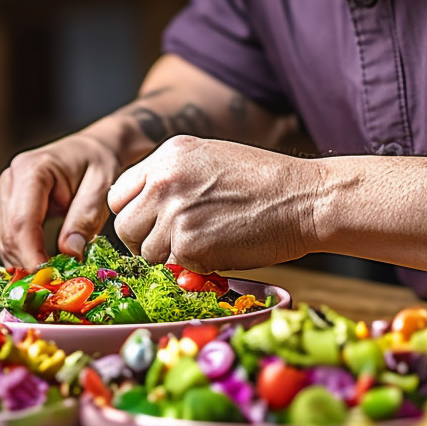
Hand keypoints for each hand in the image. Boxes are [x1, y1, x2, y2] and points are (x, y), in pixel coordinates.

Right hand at [0, 133, 122, 270]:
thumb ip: (85, 218)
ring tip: (52, 280)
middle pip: (10, 234)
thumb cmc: (99, 162)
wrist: (93, 148)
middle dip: (29, 263)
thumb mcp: (102, 186)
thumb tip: (70, 253)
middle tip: (54, 287)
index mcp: (31, 170)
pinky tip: (44, 268)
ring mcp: (6, 193)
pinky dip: (25, 256)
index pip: (23, 221)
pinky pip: (11, 238)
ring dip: (26, 263)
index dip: (31, 254)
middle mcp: (11, 180)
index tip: (48, 279)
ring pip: (6, 240)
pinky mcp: (8, 206)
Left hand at [107, 135, 320, 273]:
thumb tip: (147, 209)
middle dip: (145, 241)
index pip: (120, 194)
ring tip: (207, 244)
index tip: (151, 225)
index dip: (135, 214)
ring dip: (171, 258)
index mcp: (168, 155)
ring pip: (146, 252)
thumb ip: (174, 178)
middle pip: (125, 226)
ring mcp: (174, 213)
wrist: (307, 199)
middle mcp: (164, 181)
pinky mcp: (189, 245)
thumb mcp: (211, 160)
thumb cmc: (268, 183)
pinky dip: (193, 269)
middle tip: (174, 245)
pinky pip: (173, 268)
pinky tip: (220, 252)